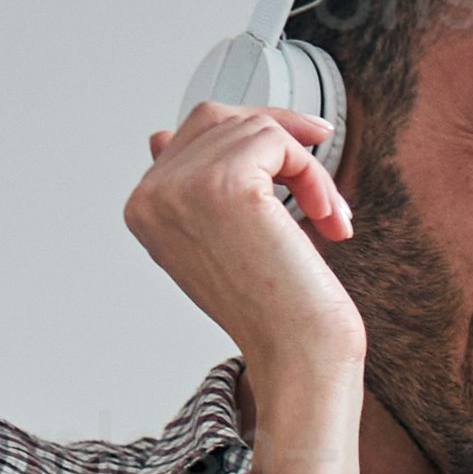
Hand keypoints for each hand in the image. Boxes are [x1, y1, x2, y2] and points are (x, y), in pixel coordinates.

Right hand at [125, 100, 368, 403]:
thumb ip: (190, 185)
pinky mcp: (221, 183)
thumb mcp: (218, 238)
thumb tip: (159, 134)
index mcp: (143, 208)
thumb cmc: (274, 307)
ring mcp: (179, 186)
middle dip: (279, 139)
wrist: (298, 356)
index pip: (190, 133)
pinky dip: (314, 173)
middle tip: (320, 183)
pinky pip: (278, 139)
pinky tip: (328, 218)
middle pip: (218, 117)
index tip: (299, 166)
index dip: (251, 142)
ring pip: (255, 128)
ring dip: (307, 168)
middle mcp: (150, 194)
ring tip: (329, 217)